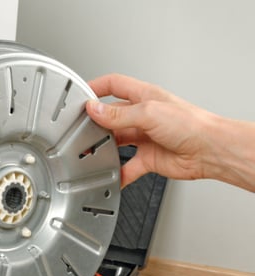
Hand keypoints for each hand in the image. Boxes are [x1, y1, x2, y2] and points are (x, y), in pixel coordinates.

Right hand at [86, 73, 220, 186]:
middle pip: (111, 116)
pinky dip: (119, 173)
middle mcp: (143, 115)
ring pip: (116, 142)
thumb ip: (118, 114)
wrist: (210, 151)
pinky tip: (112, 176)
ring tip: (91, 152)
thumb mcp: (148, 113)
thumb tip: (94, 109)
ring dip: (104, 148)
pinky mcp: (148, 158)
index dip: (96, 87)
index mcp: (144, 96)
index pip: (114, 85)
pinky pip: (128, 167)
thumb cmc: (191, 125)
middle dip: (96, 122)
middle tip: (81, 129)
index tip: (79, 94)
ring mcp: (145, 137)